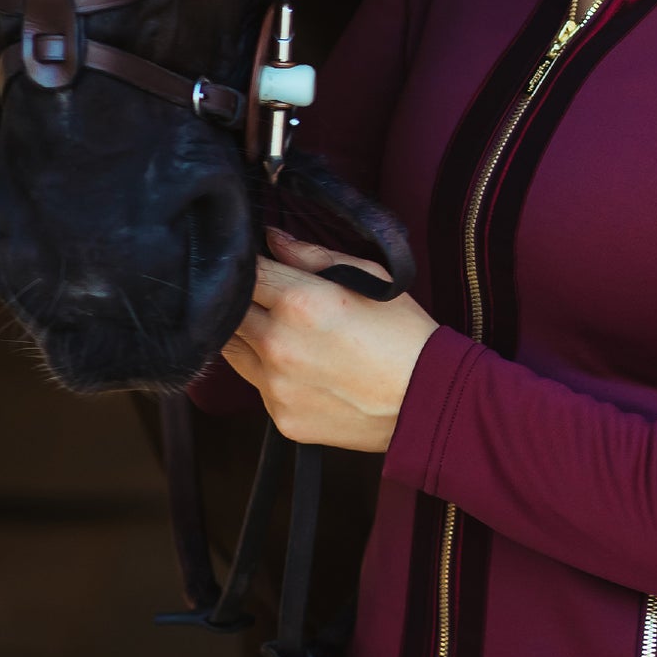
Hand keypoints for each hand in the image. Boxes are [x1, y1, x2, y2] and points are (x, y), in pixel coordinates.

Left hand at [222, 229, 438, 451]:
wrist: (427, 401)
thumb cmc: (402, 331)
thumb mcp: (365, 276)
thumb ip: (310, 255)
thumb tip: (272, 239)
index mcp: (299, 301)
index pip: (245, 271)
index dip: (249, 263)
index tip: (259, 263)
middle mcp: (278, 344)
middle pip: (229, 312)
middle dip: (245, 300)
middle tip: (272, 299)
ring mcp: (276, 386)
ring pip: (234, 350)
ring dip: (250, 336)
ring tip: (288, 334)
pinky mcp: (281, 418)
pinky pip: (259, 386)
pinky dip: (270, 373)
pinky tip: (305, 369)